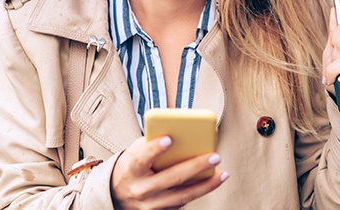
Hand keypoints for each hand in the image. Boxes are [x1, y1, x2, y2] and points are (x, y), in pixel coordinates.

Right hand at [110, 136, 228, 209]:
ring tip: (223, 174)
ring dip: (205, 185)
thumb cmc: (132, 165)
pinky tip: (212, 182)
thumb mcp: (135, 151)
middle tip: (215, 155)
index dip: (155, 148)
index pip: (142, 157)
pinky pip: (182, 204)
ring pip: (182, 196)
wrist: (116, 195)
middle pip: (171, 178)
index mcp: (131, 168)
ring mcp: (150, 206)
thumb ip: (153, 144)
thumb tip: (181, 136)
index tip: (169, 138)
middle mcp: (140, 189)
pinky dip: (198, 192)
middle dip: (195, 167)